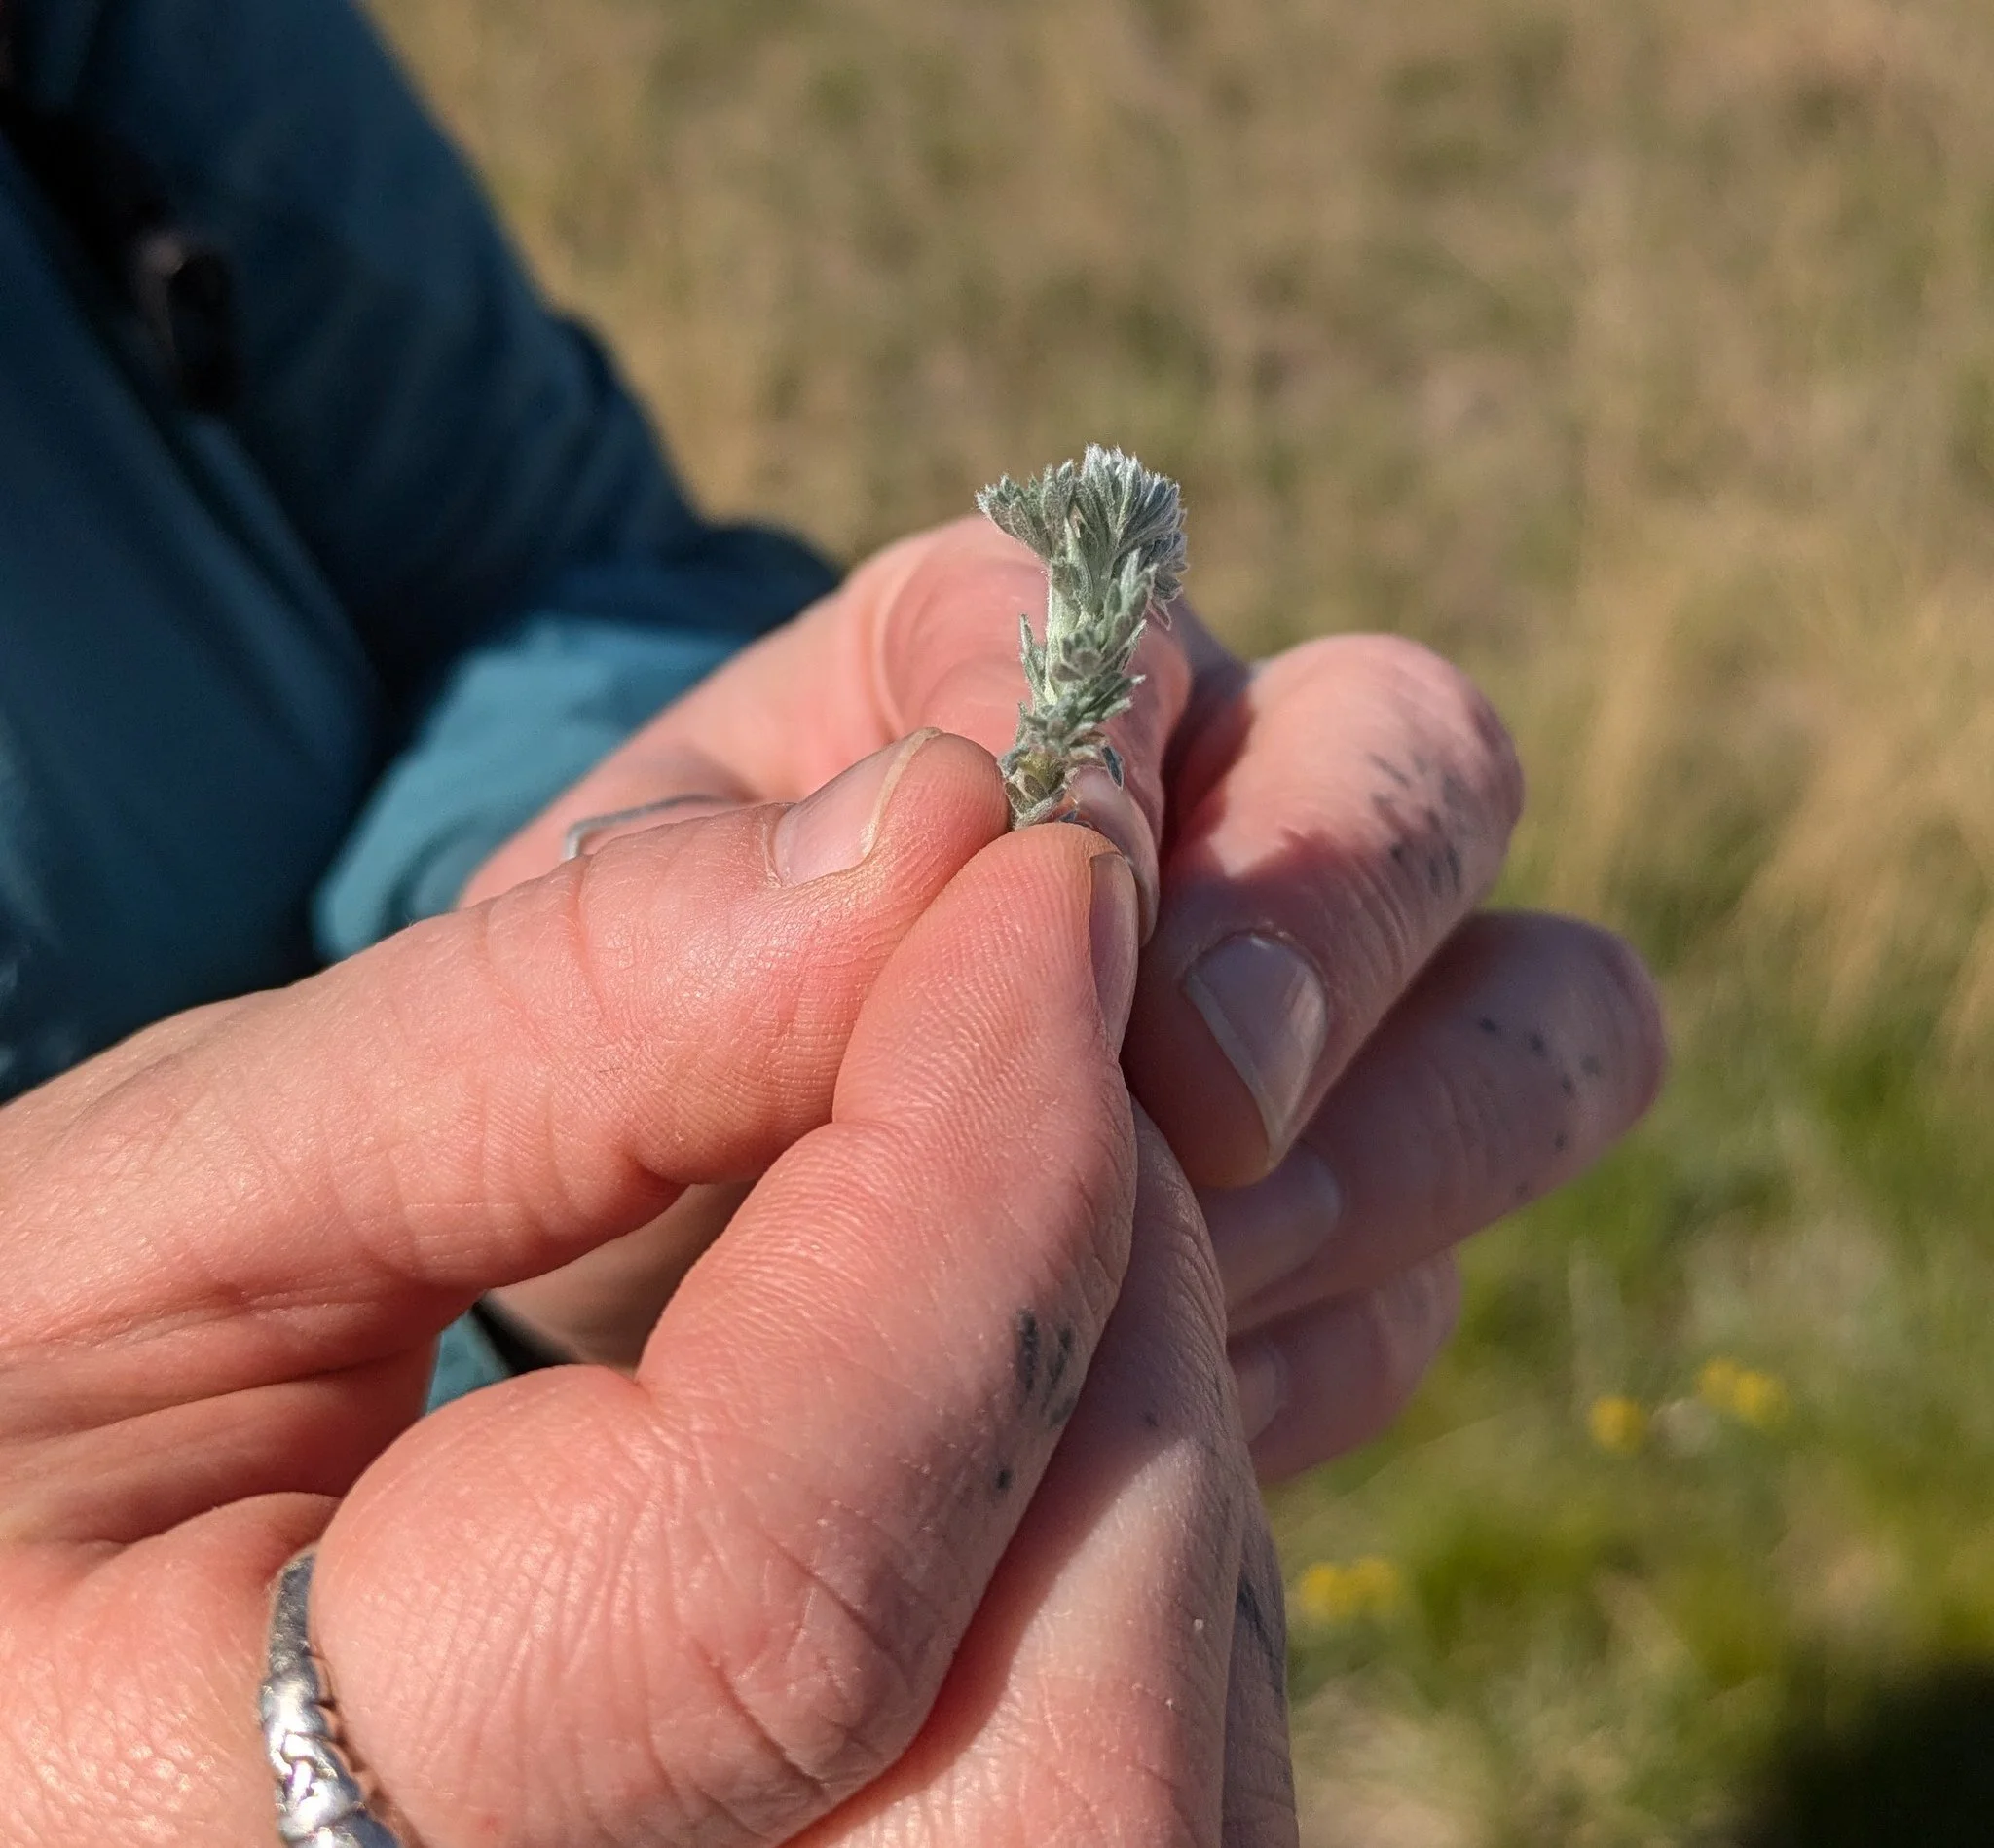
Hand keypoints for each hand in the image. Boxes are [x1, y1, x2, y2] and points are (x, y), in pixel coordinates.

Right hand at [0, 738, 1290, 1844]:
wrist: (42, 1683)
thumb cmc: (18, 1462)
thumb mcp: (158, 1212)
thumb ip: (541, 1031)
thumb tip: (920, 842)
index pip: (779, 1572)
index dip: (971, 1175)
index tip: (1035, 876)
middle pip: (1066, 1737)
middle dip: (1097, 1290)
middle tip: (1023, 1011)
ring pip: (1163, 1764)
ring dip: (1142, 1385)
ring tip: (983, 1169)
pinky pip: (1169, 1779)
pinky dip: (1138, 1520)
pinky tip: (990, 1368)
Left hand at [466, 519, 1667, 1477]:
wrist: (448, 1431)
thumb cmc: (366, 1241)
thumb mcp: (328, 1112)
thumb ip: (585, 971)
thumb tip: (934, 825)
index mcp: (896, 713)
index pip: (1087, 610)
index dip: (1102, 739)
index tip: (1019, 911)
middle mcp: (1129, 848)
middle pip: (1416, 754)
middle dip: (1328, 909)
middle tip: (1191, 1106)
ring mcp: (1257, 1063)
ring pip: (1531, 1012)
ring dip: (1378, 1143)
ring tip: (1156, 1296)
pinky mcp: (1311, 1272)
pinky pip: (1438, 1271)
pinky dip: (1336, 1330)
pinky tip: (1146, 1410)